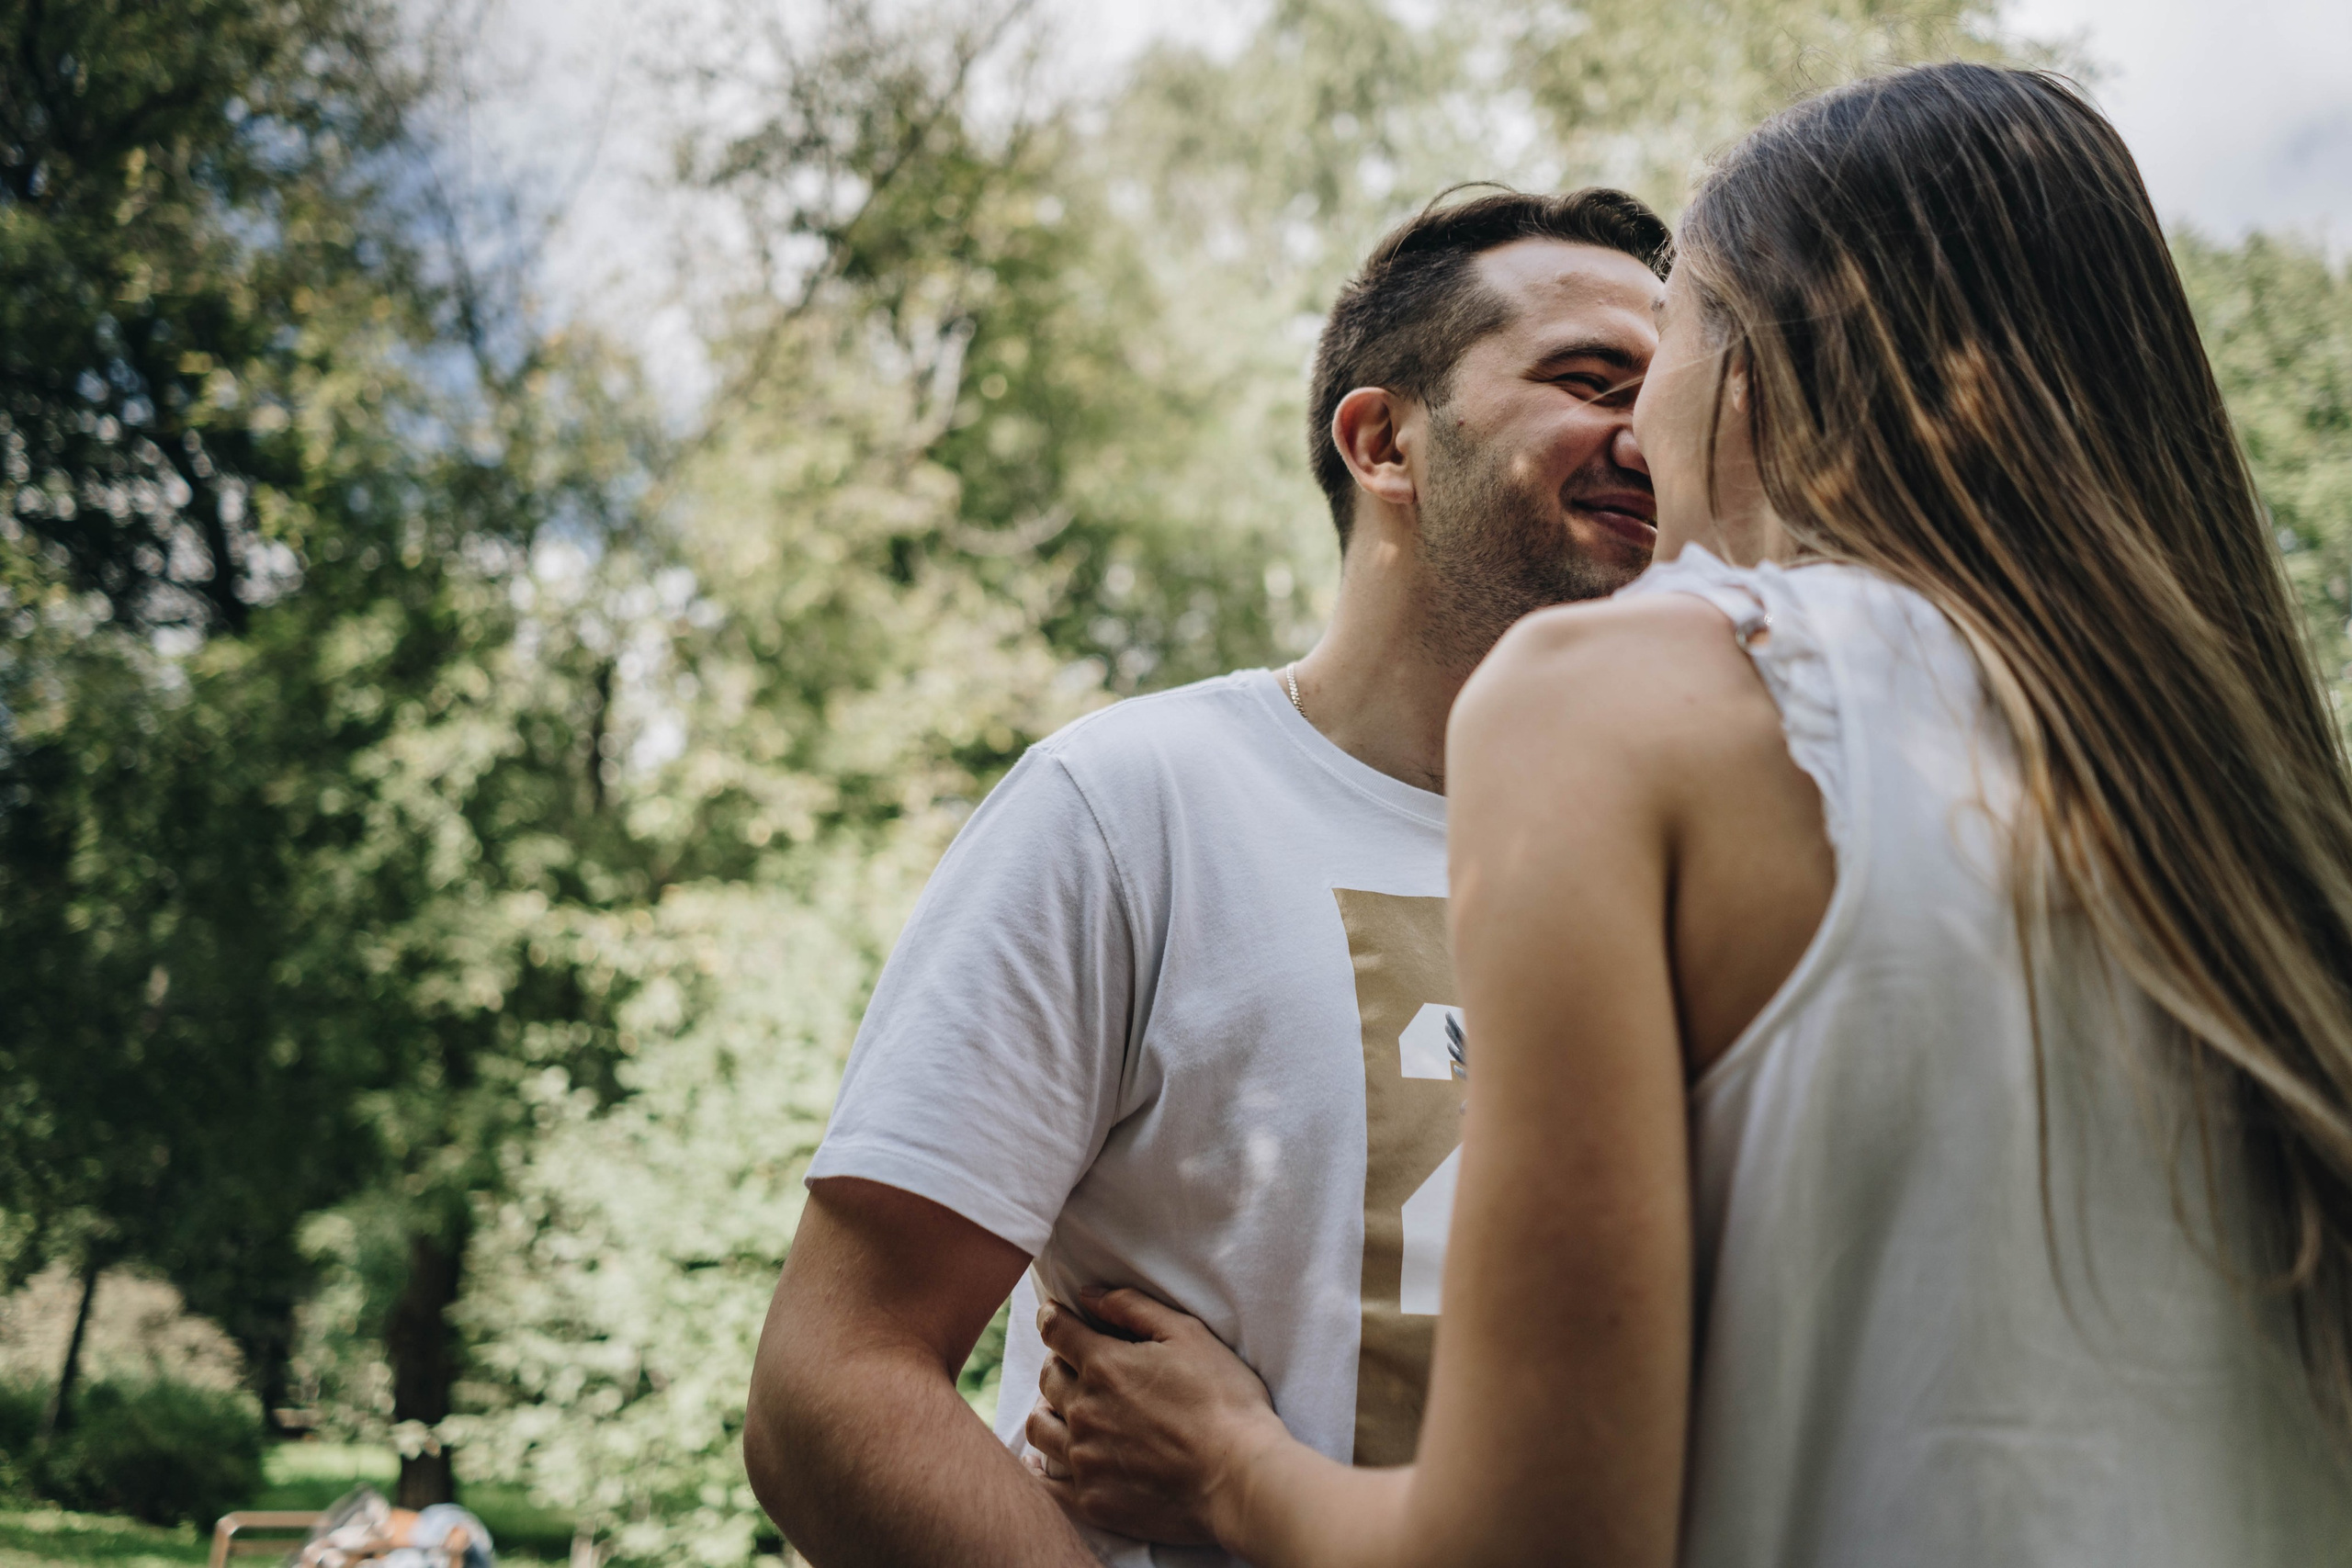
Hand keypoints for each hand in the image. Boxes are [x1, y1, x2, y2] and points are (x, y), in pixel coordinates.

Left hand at [1023, 1287, 1289, 1547]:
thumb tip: (1088, 1295)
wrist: (1240, 1478)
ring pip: (1039, 1426)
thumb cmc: (1224, 1400)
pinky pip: (1045, 1483)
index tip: (1054, 1315)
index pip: (1055, 1330)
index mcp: (1105, 1365)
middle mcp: (1084, 1410)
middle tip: (1073, 1363)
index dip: (1052, 1317)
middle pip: (1047, 1377)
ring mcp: (1084, 1458)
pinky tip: (1039, 1461)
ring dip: (1046, 1409)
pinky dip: (1036, 1467)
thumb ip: (1133, 1307)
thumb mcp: (1188, 1334)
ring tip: (1061, 1408)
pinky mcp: (1091, 1500)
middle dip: (1057, 1362)